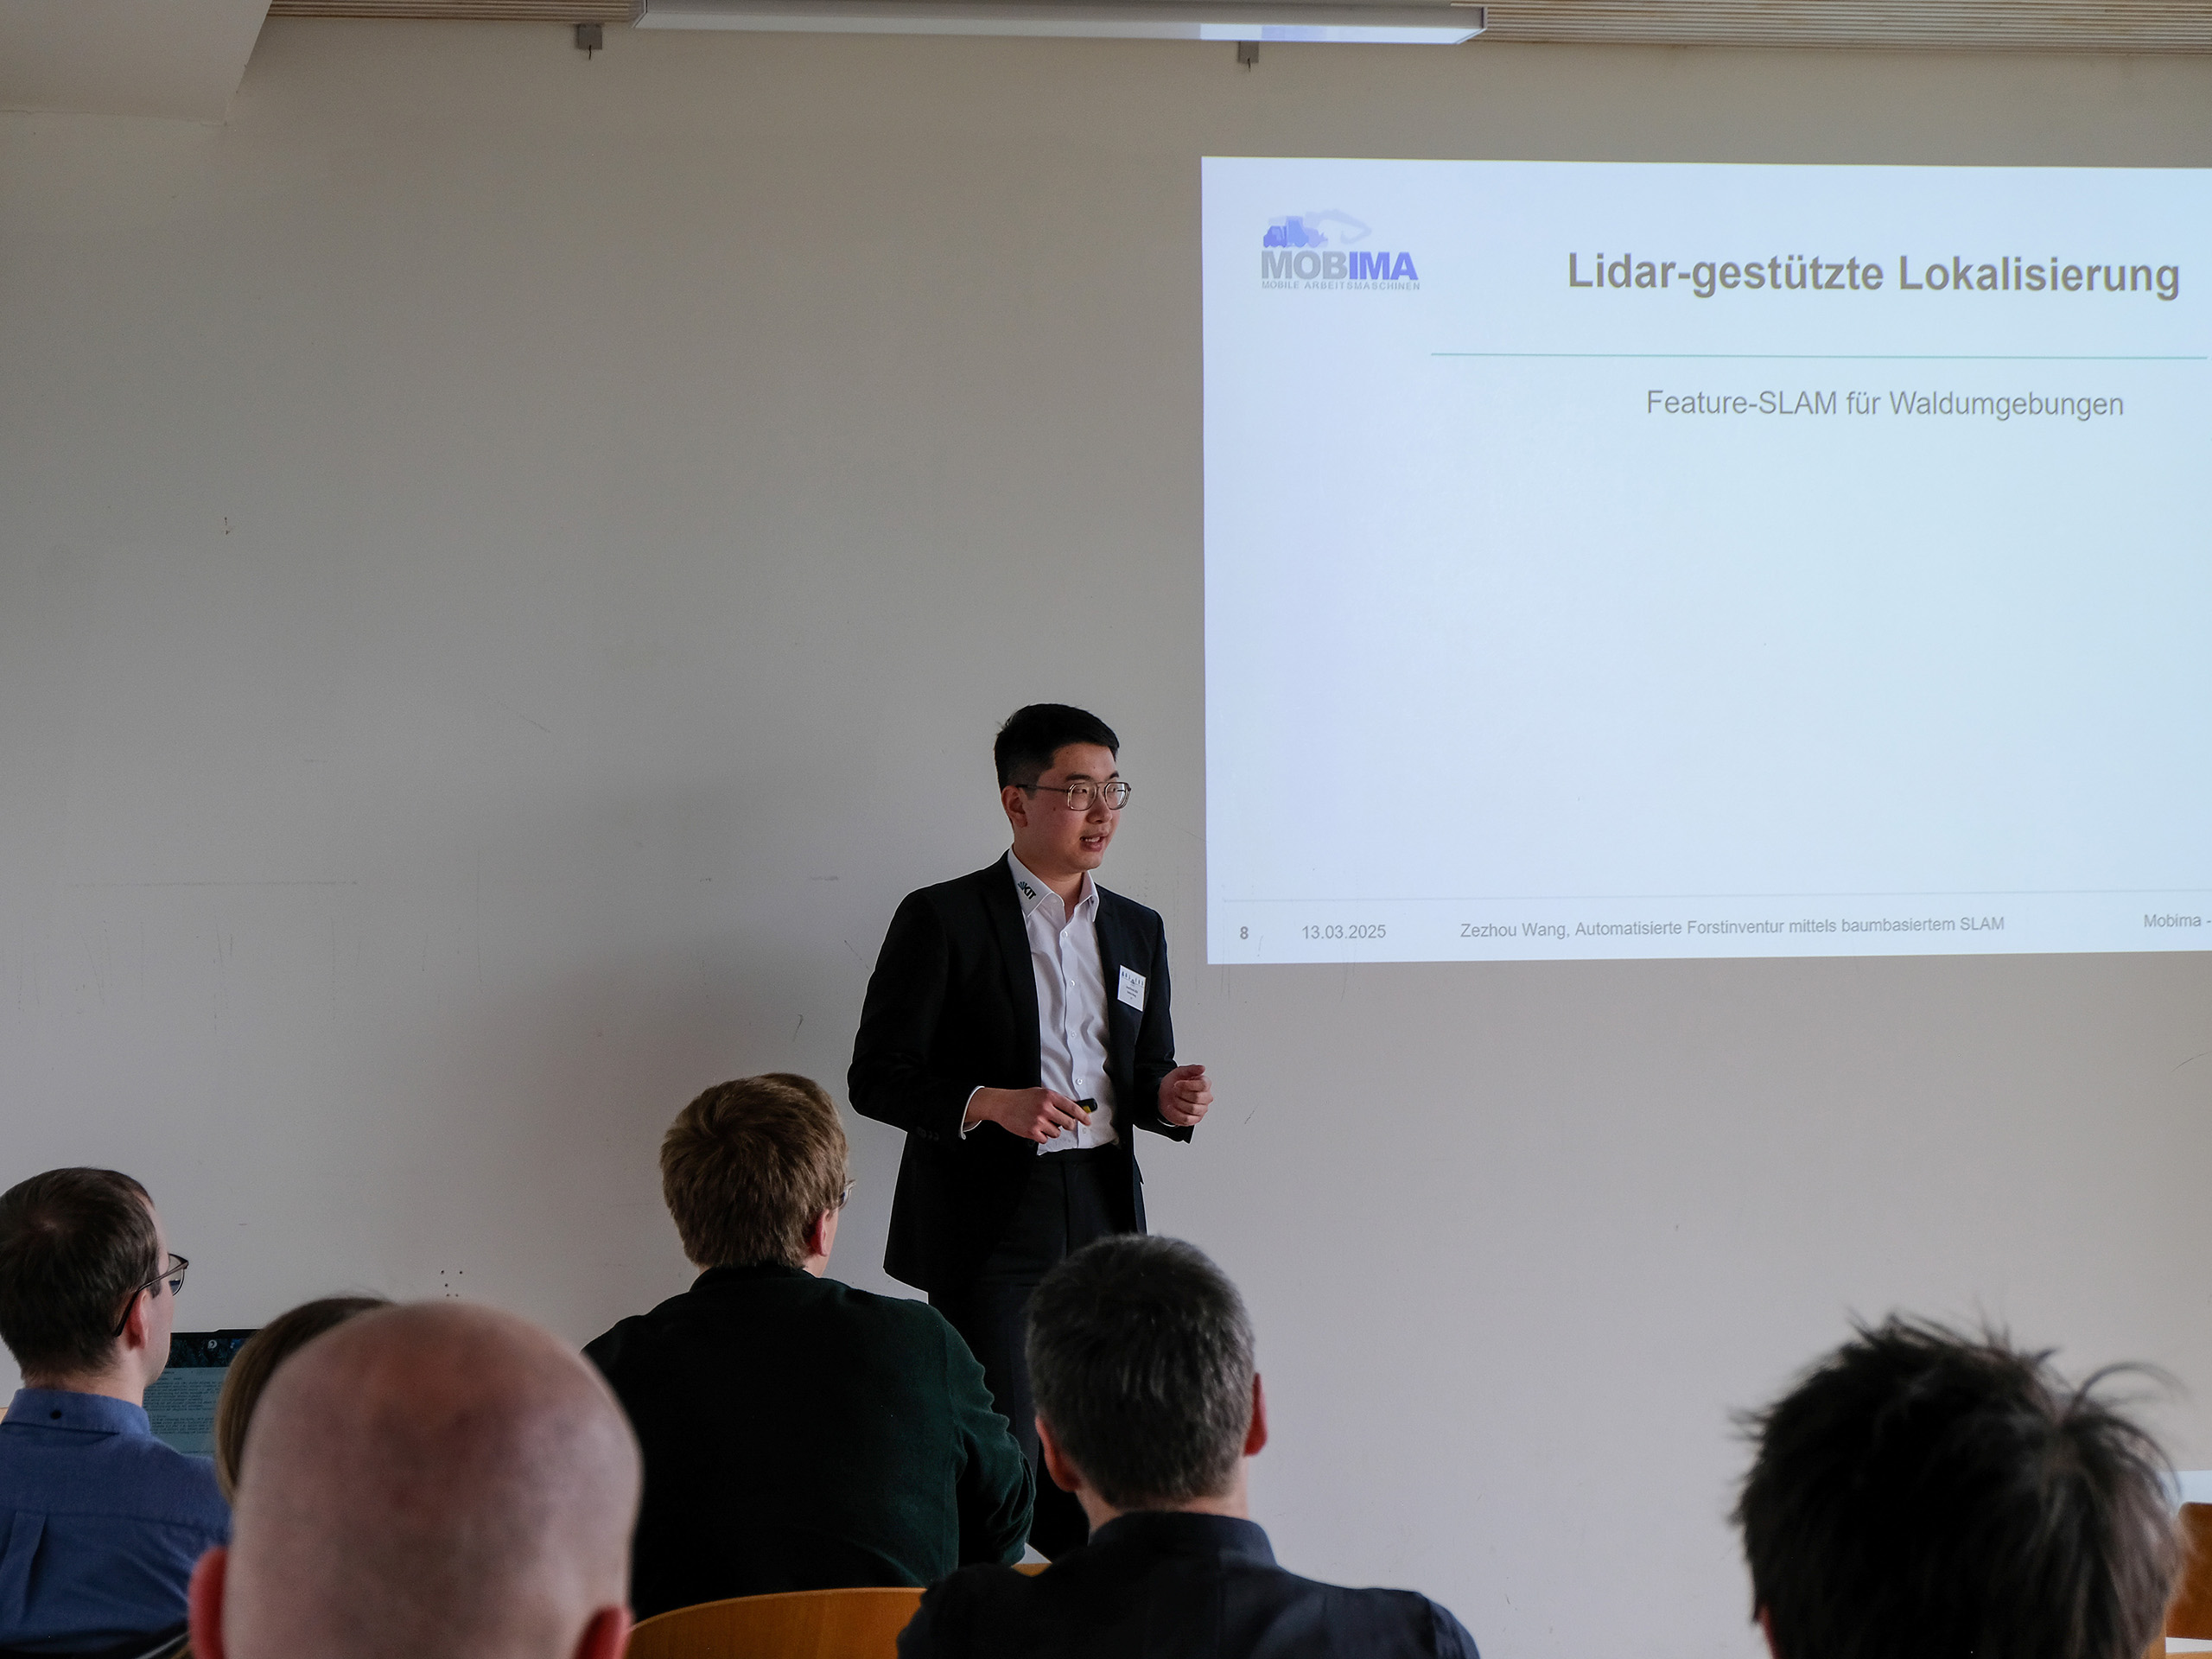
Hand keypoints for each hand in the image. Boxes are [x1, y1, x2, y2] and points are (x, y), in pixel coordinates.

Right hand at [967, 1087, 1091, 1144]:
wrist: (1003, 1104)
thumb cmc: (1022, 1098)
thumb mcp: (1041, 1093)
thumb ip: (1057, 1100)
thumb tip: (1074, 1108)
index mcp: (1050, 1096)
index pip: (1073, 1108)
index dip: (1083, 1116)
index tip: (1087, 1121)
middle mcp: (1045, 1108)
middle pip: (1068, 1123)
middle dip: (1067, 1125)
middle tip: (1062, 1123)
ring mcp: (1039, 1121)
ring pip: (1057, 1133)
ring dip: (1052, 1130)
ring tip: (1042, 1123)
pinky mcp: (1032, 1132)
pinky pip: (1046, 1139)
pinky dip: (1042, 1136)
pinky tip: (1035, 1128)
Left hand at [1158, 1064, 1210, 1127]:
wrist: (1165, 1095)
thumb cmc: (1175, 1083)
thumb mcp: (1180, 1072)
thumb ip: (1191, 1069)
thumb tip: (1202, 1068)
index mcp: (1205, 1084)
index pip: (1203, 1085)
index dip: (1188, 1085)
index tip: (1178, 1083)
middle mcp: (1207, 1097)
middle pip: (1197, 1097)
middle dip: (1182, 1093)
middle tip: (1175, 1090)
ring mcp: (1202, 1109)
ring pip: (1192, 1108)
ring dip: (1179, 1102)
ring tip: (1175, 1098)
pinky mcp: (1195, 1119)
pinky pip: (1187, 1119)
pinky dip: (1176, 1113)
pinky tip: (1172, 1107)